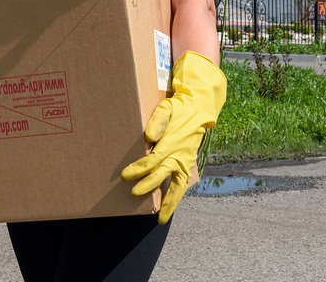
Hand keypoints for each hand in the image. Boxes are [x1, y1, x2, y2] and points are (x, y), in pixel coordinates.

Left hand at [120, 51, 226, 223]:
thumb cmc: (178, 107)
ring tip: (162, 218)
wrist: (199, 109)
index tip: (125, 175)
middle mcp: (179, 155)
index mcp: (172, 142)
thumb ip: (157, 120)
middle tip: (133, 193)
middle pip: (162, 174)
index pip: (152, 159)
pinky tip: (168, 207)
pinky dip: (176, 196)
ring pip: (178, 186)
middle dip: (147, 185)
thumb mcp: (166, 107)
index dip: (138, 168)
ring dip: (170, 202)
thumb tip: (148, 136)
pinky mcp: (187, 163)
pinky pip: (182, 183)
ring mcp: (185, 161)